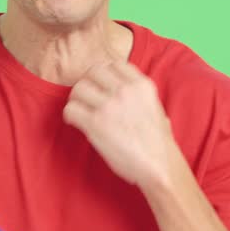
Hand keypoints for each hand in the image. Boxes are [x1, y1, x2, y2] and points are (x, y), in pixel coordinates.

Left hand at [63, 60, 180, 189]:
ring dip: (76, 100)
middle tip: (86, 99)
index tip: (100, 87)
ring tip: (80, 112)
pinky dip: (69, 116)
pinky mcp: (96, 123)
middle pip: (93, 71)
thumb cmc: (158, 143)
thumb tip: (124, 94)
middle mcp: (125, 90)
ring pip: (78, 89)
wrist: (159, 166)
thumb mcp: (156, 109)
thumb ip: (139, 97)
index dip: (103, 75)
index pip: (114, 64)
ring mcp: (110, 105)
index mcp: (142, 85)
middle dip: (87, 84)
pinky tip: (76, 123)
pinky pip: (71, 109)